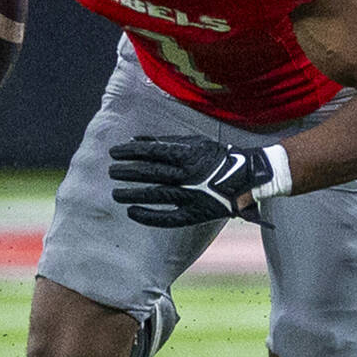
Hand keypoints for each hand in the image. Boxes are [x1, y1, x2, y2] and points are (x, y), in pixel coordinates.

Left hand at [108, 135, 274, 226]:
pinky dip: (148, 215)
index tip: (114, 152)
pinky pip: (167, 217)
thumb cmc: (216, 157)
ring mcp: (190, 195)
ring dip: (132, 193)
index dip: (131, 152)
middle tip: (111, 171)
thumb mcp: (193, 141)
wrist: (246, 178)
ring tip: (115, 193)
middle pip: (150, 172)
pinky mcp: (193, 213)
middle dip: (127, 172)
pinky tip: (131, 212)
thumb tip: (136, 139)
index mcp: (188, 154)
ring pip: (155, 194)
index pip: (152, 151)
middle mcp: (187, 174)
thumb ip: (165, 140)